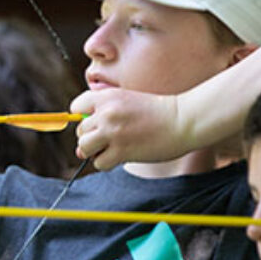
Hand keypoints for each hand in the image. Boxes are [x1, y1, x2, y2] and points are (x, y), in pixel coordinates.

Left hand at [71, 88, 188, 169]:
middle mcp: (106, 113)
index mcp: (107, 96)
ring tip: (114, 148)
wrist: (184, 119)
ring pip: (84, 147)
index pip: (76, 107)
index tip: (99, 123)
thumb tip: (80, 151)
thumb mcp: (127, 101)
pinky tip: (122, 156)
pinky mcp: (121, 151)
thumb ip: (103, 118)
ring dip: (96, 151)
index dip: (85, 118)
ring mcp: (112, 132)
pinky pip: (99, 162)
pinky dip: (107, 163)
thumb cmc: (157, 112)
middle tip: (112, 139)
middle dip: (92, 137)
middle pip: (80, 131)